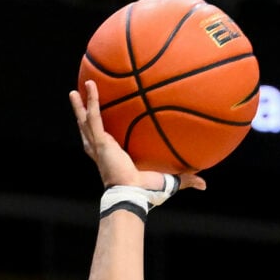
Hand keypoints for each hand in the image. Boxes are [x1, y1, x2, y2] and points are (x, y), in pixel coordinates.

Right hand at [69, 81, 208, 194]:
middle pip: (91, 130)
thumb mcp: (169, 182)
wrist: (133, 194)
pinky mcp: (100, 142)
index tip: (105, 128)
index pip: (108, 143)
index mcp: (115, 158)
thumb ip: (185, 179)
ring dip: (81, 105)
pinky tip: (90, 85)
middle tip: (81, 103)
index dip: (104, 134)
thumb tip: (205, 184)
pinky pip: (94, 117)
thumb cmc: (147, 192)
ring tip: (75, 91)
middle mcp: (104, 151)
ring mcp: (99, 145)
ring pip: (86, 121)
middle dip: (85, 116)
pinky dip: (92, 100)